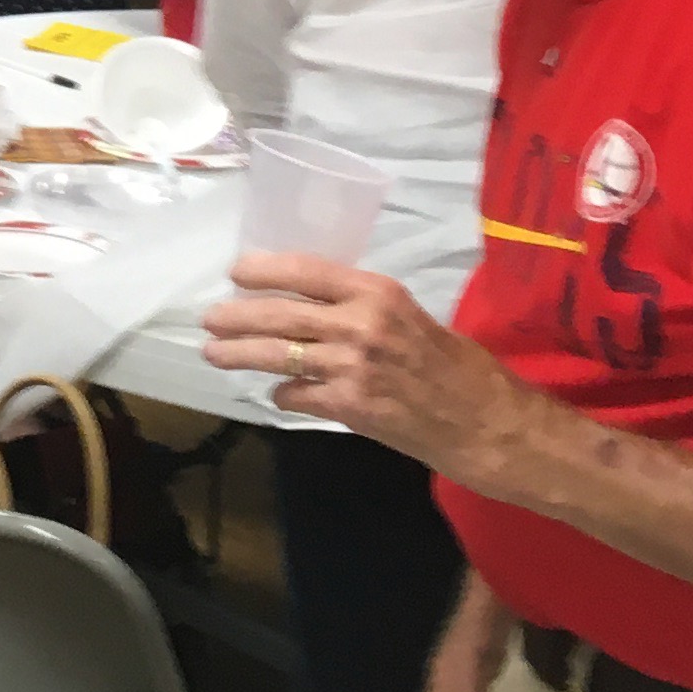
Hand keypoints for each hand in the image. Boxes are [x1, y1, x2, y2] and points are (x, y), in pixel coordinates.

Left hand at [200, 253, 515, 467]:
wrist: (484, 421)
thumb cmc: (451, 364)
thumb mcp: (408, 315)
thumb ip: (361, 306)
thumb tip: (309, 300)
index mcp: (377, 292)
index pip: (305, 271)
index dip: (263, 270)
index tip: (235, 272)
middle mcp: (360, 324)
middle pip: (280, 315)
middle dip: (236, 316)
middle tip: (209, 318)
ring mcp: (352, 367)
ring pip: (278, 356)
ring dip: (240, 355)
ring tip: (215, 354)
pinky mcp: (350, 407)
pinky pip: (298, 395)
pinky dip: (282, 394)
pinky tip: (276, 394)